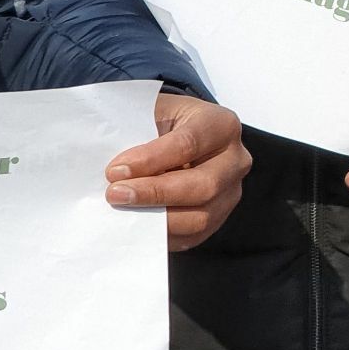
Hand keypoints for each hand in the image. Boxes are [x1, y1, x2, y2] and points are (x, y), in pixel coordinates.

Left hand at [106, 93, 250, 250]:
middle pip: (204, 185)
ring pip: (200, 217)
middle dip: (155, 193)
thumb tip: (113, 167)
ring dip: (156, 219)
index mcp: (221, 125)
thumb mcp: (155, 113)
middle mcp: (235, 159)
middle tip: (115, 194)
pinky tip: (136, 223)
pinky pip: (192, 236)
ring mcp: (230, 191)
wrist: (181, 138)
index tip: (114, 170)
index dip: (150, 160)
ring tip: (122, 212)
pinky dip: (161, 235)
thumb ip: (137, 131)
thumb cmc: (165, 123)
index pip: (188, 144)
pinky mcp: (218, 217)